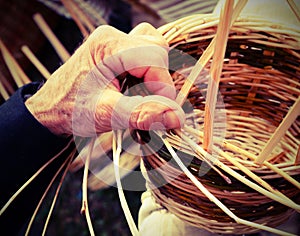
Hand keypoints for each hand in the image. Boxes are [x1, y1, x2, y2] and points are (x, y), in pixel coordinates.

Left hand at [25, 23, 184, 136]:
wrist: (52, 110)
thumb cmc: (71, 110)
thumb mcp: (107, 114)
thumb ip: (142, 114)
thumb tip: (177, 118)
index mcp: (107, 44)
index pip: (154, 57)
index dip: (163, 87)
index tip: (163, 114)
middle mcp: (113, 37)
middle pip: (157, 51)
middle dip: (159, 83)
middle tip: (148, 106)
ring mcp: (116, 43)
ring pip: (155, 51)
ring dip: (155, 78)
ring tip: (140, 98)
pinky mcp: (118, 52)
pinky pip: (147, 56)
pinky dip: (149, 75)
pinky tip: (137, 91)